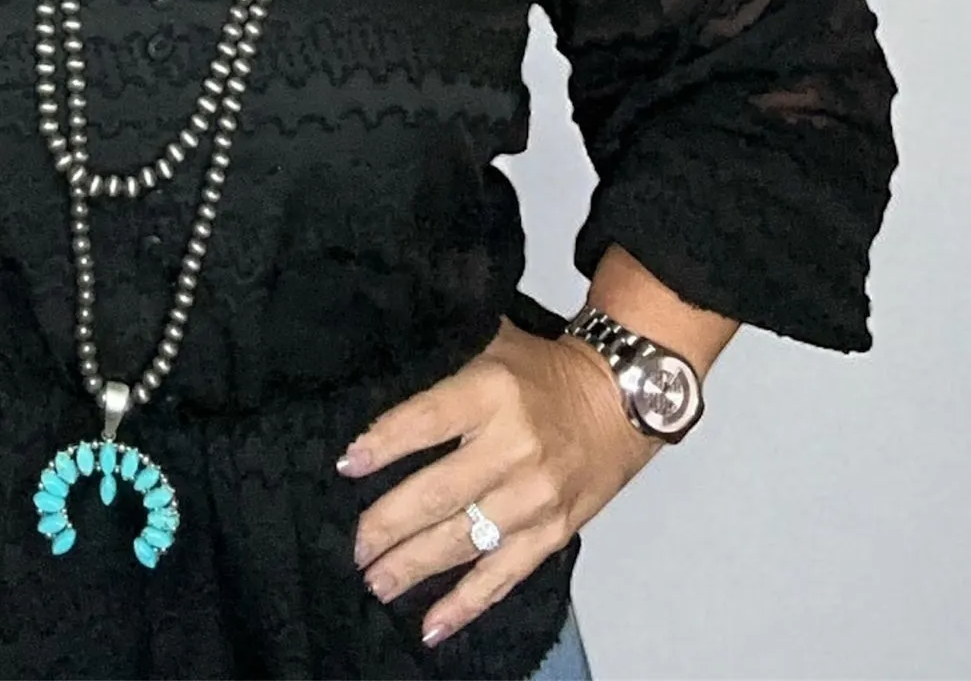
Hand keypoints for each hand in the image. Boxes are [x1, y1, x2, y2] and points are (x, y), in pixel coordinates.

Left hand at [339, 319, 658, 647]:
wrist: (622, 399)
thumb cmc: (545, 371)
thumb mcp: (491, 345)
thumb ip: (442, 366)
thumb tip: (374, 376)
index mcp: (492, 392)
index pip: (427, 422)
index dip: (385, 444)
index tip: (348, 466)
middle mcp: (514, 448)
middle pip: (440, 492)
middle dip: (390, 522)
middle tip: (356, 544)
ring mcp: (535, 497)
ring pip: (465, 540)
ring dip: (415, 566)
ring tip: (377, 580)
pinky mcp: (553, 533)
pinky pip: (504, 575)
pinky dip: (466, 604)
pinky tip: (431, 625)